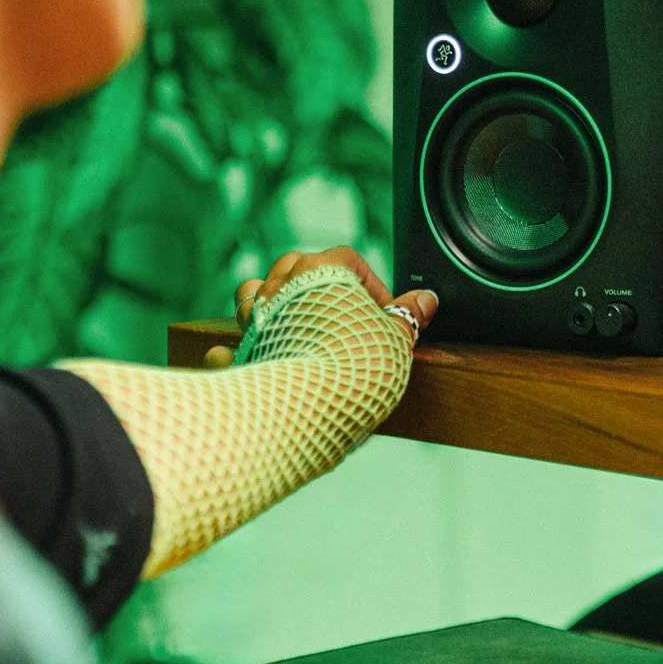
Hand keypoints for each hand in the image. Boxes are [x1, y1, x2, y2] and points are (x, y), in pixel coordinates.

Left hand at [231, 246, 438, 345]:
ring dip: (277, 303)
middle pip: (298, 266)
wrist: (314, 403)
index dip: (371, 286)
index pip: (349, 260)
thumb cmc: (359, 364)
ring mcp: (258, 314)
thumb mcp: (396, 338)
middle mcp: (283, 282)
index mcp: (322, 268)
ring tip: (300, 328)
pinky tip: (260, 349)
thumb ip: (408, 316)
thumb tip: (427, 299)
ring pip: (259, 291)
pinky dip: (243, 339)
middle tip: (343, 319)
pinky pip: (235, 333)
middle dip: (320, 287)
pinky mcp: (240, 347)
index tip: (385, 315)